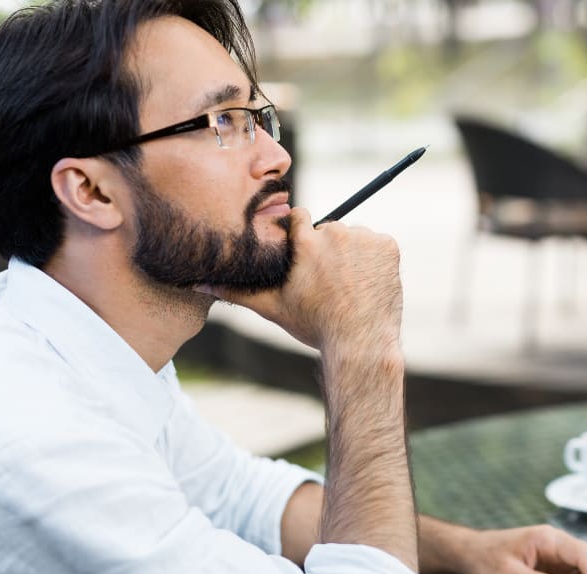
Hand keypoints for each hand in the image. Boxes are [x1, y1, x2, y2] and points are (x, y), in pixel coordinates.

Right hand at [200, 208, 402, 354]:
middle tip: (331, 283)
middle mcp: (335, 232)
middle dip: (329, 251)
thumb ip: (236, 290)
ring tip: (350, 287)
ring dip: (353, 255)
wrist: (360, 343)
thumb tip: (198, 282)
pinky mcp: (388, 247)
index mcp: (304, 241)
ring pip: (355, 238)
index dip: (302, 237)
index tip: (306, 258)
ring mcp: (364, 238)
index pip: (300, 217)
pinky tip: (368, 285)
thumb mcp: (271, 307)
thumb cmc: (314, 326)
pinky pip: (379, 246)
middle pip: (329, 230)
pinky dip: (375, 261)